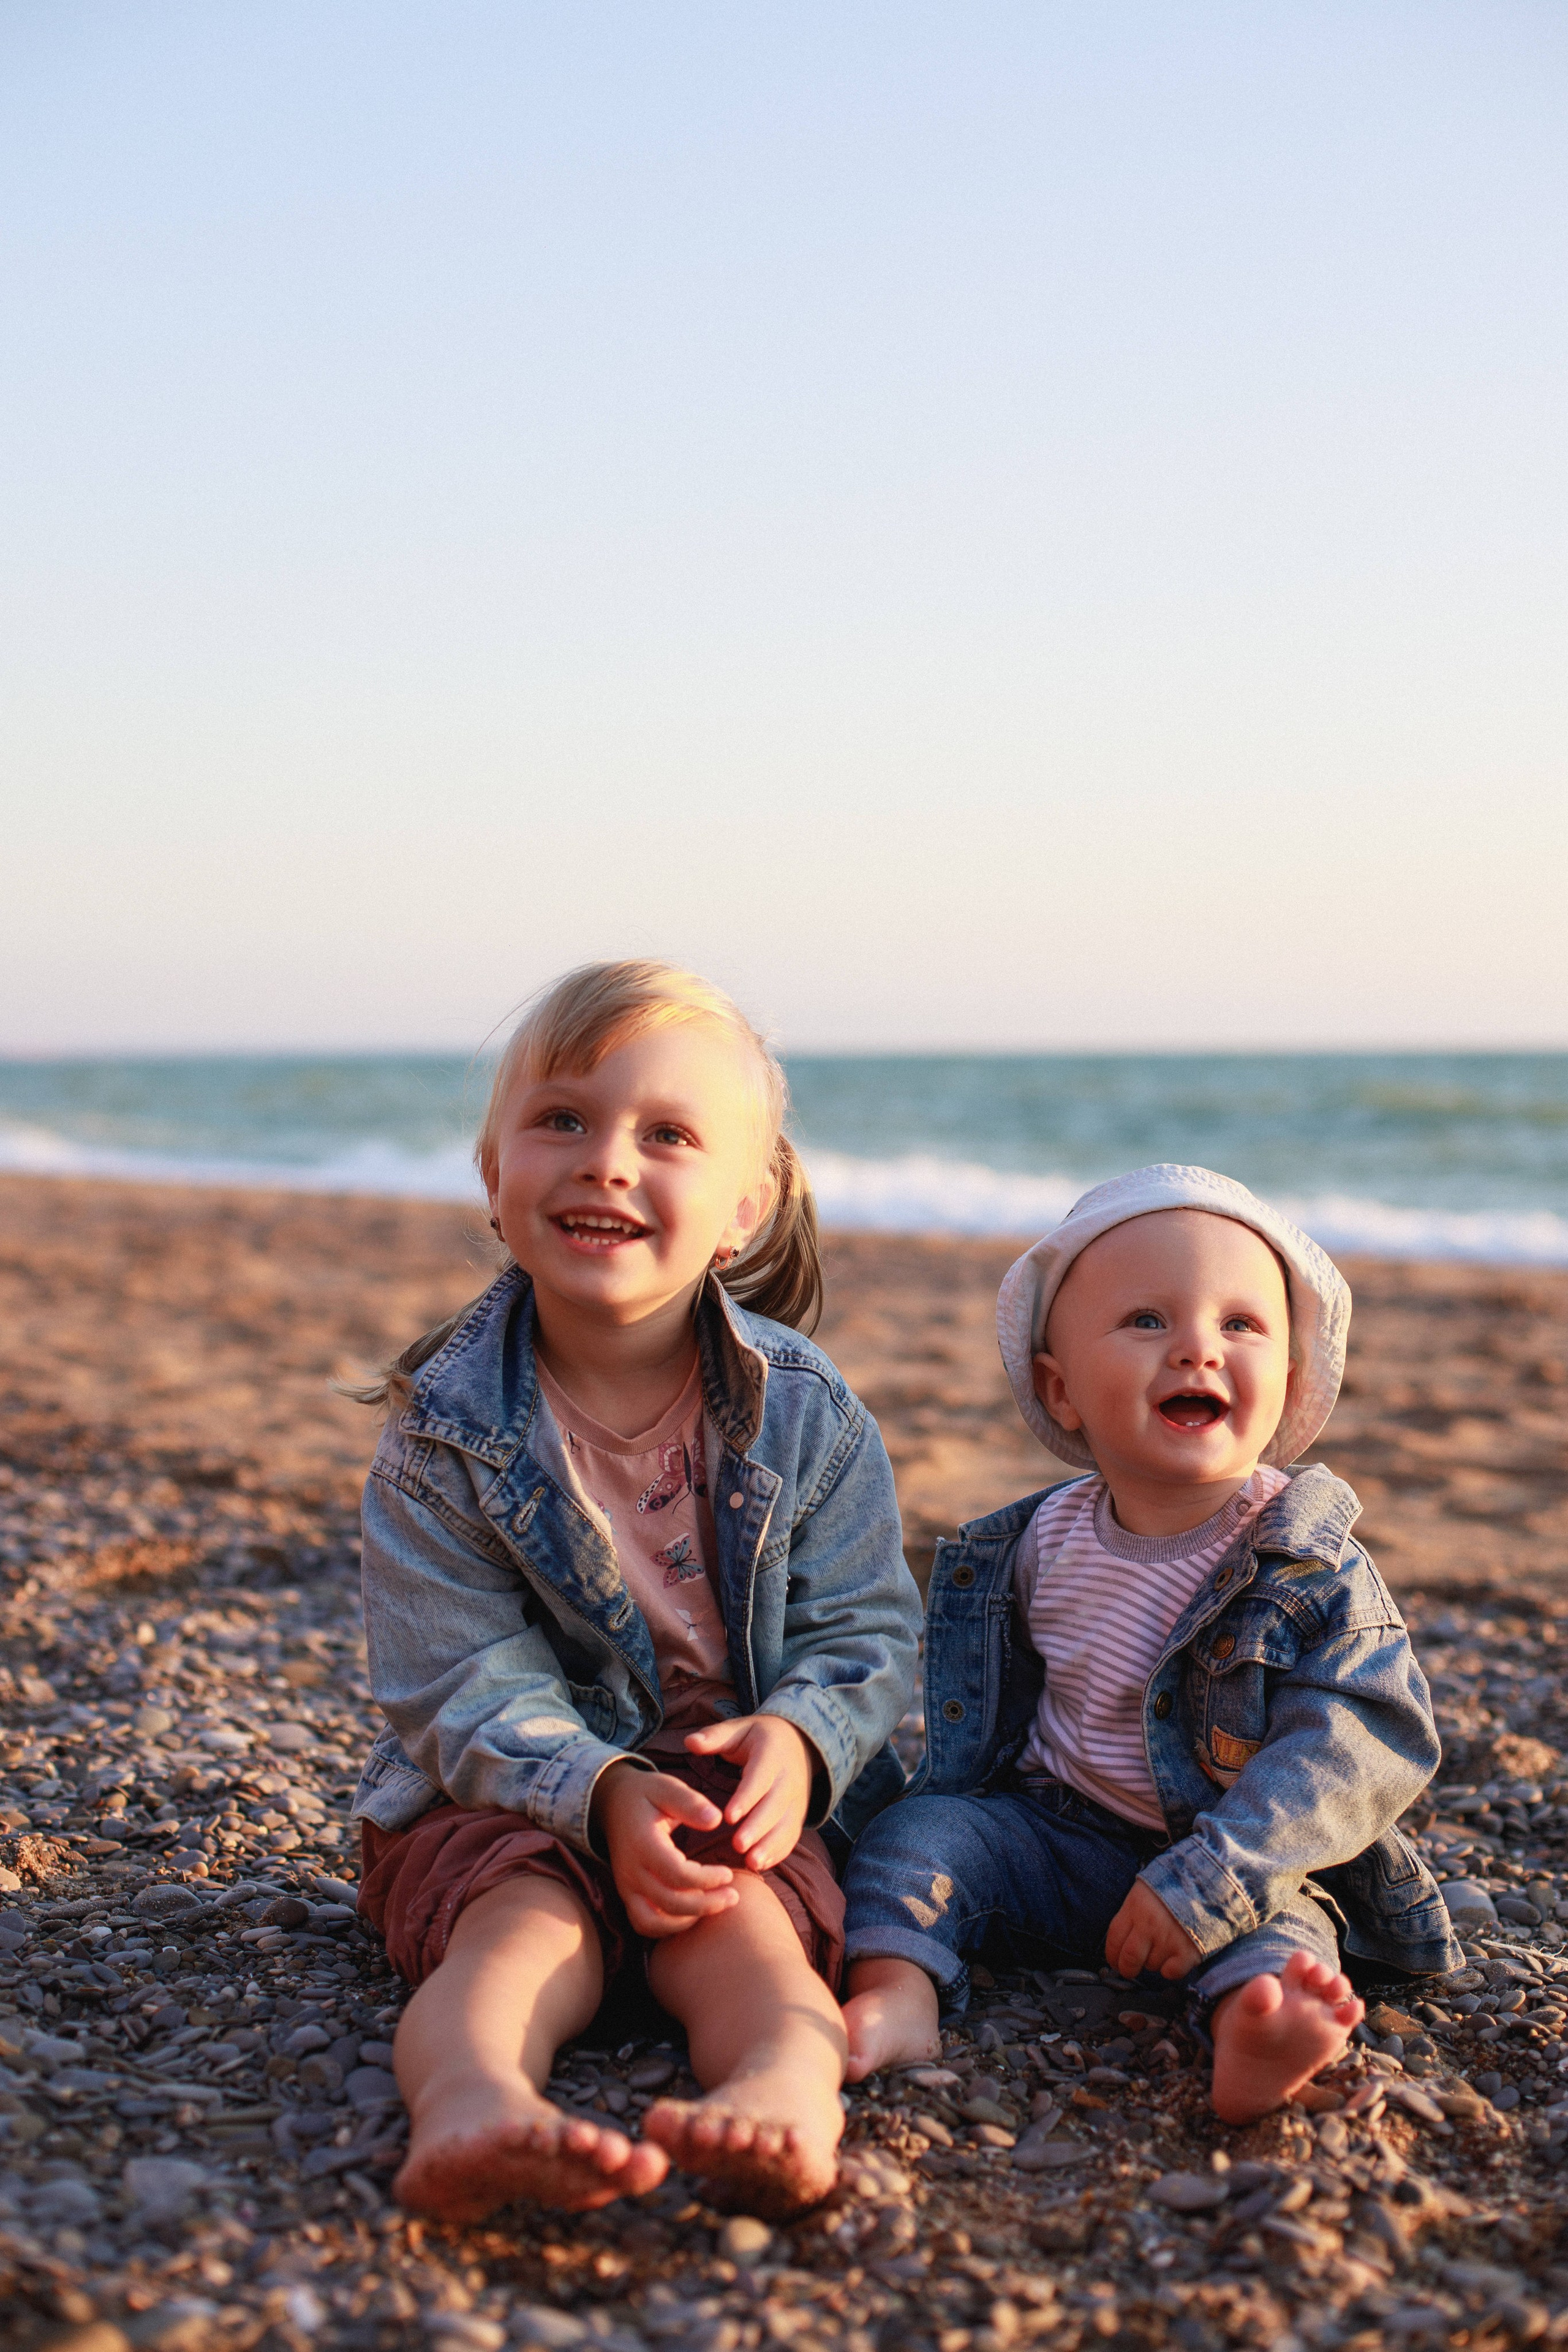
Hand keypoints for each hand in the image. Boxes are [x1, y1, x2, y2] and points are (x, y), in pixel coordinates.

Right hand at [592, 1762, 739, 1938]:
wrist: (611, 1804)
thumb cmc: (646, 1795)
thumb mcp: (666, 1787)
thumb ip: (690, 1803)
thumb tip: (716, 1820)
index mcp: (643, 1843)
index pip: (676, 1874)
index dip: (706, 1879)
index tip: (729, 1874)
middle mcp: (630, 1870)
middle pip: (669, 1903)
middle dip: (706, 1905)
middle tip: (734, 1897)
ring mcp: (626, 1886)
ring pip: (653, 1921)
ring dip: (687, 1920)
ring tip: (714, 1907)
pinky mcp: (627, 1895)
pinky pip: (644, 1923)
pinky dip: (668, 1926)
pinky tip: (693, 1914)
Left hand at [682, 1712, 817, 1871]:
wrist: (797, 1743)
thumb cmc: (758, 1738)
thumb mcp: (738, 1730)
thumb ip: (714, 1736)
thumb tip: (689, 1742)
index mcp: (771, 1755)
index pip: (760, 1779)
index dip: (746, 1798)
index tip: (729, 1817)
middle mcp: (788, 1779)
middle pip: (776, 1806)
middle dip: (758, 1827)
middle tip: (738, 1846)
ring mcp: (796, 1800)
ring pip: (787, 1825)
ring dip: (770, 1845)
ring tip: (752, 1863)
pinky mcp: (798, 1816)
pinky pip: (791, 1836)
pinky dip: (779, 1852)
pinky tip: (760, 1866)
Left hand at [1105, 1878, 1202, 1980]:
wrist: (1209, 1883)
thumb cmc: (1175, 1885)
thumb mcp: (1146, 1889)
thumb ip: (1133, 1911)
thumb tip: (1122, 1937)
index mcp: (1135, 1908)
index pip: (1114, 1939)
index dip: (1112, 1954)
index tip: (1114, 1960)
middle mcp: (1148, 1926)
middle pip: (1129, 1959)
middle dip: (1127, 1968)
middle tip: (1131, 1969)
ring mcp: (1168, 1940)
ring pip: (1151, 1966)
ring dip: (1153, 1963)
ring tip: (1162, 1949)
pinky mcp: (1187, 1952)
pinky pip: (1171, 1972)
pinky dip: (1170, 1969)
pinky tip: (1175, 1958)